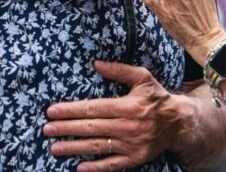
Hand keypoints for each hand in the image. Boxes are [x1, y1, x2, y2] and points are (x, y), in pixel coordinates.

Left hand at [43, 61, 189, 170]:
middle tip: (46, 129)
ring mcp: (131, 144)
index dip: (71, 110)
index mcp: (127, 106)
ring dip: (74, 147)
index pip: (93, 108)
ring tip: (55, 148)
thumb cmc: (156, 98)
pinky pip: (112, 164)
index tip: (52, 111)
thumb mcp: (142, 77)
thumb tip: (96, 64)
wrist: (179, 123)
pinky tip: (79, 167)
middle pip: (91, 128)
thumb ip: (119, 70)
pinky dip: (96, 167)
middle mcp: (128, 126)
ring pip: (98, 146)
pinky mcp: (135, 158)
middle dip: (66, 128)